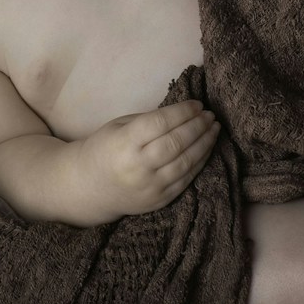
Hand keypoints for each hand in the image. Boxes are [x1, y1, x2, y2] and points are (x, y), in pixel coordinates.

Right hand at [79, 100, 220, 217]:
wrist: (89, 188)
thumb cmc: (105, 148)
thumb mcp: (119, 126)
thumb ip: (149, 120)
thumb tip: (183, 111)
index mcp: (125, 143)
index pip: (161, 123)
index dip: (183, 111)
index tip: (197, 103)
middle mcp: (138, 167)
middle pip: (177, 142)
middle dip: (198, 126)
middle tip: (210, 114)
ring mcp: (150, 186)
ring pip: (186, 162)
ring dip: (205, 143)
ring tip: (214, 128)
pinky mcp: (159, 200)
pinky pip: (186, 179)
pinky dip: (200, 161)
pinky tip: (207, 147)